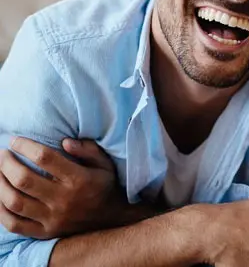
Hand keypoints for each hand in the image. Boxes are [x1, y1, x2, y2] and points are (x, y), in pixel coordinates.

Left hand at [0, 137, 124, 238]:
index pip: (45, 157)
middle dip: (7, 163)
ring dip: (0, 185)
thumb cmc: (105, 186)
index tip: (15, 141)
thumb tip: (65, 141)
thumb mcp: (105, 163)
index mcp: (79, 179)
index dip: (25, 146)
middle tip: (2, 155)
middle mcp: (63, 199)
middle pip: (24, 179)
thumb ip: (88, 150)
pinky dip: (0, 211)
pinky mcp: (46, 232)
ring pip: (15, 202)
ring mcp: (53, 218)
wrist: (113, 219)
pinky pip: (14, 224)